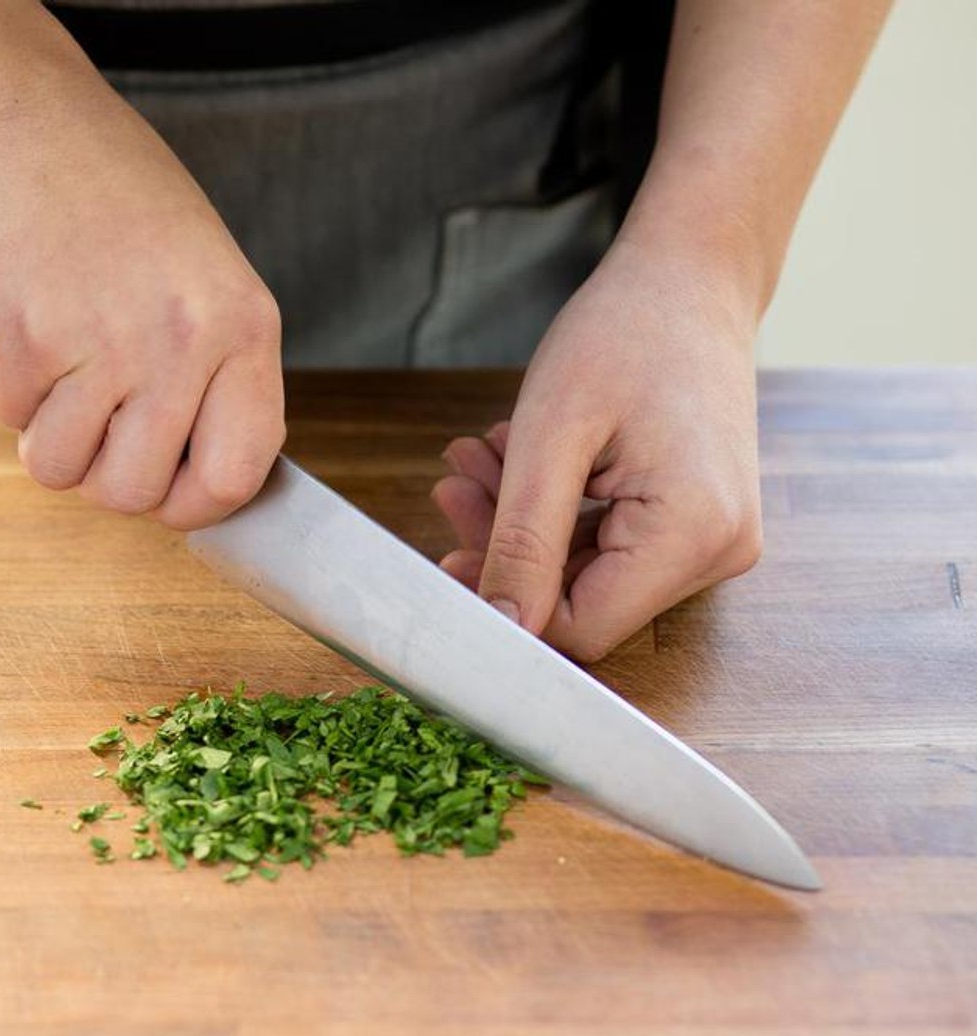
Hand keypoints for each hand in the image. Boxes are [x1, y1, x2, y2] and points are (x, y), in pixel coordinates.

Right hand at [0, 52, 283, 529]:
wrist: (32, 122)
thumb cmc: (123, 201)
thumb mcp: (209, 281)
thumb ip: (217, 377)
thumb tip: (203, 479)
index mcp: (244, 328)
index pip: (237, 475)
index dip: (195, 505)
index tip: (170, 495)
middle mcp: (182, 342)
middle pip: (136, 492)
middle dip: (105, 477)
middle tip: (99, 429)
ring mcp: (104, 343)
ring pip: (62, 469)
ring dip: (51, 436)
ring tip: (64, 370)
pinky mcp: (28, 337)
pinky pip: (11, 418)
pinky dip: (12, 388)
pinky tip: (32, 326)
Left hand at [432, 239, 763, 661]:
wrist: (691, 277)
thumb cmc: (625, 332)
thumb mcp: (552, 437)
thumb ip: (523, 541)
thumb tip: (501, 626)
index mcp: (695, 534)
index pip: (582, 628)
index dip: (506, 602)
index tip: (446, 552)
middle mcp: (718, 551)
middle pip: (582, 601)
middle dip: (505, 548)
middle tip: (453, 485)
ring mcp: (712, 539)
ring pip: (586, 573)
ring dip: (521, 523)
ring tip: (479, 457)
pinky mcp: (695, 523)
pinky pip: (607, 546)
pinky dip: (553, 511)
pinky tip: (515, 460)